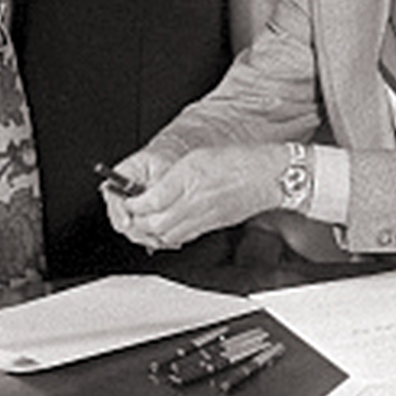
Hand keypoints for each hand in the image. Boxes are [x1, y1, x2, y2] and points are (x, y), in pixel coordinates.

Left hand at [112, 144, 285, 250]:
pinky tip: (166, 228)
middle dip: (137, 221)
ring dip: (151, 231)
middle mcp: (194, 201)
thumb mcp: (197, 157)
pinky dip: (169, 236)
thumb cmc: (239, 161)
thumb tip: (151, 190)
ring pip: (166, 235)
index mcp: (188, 179)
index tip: (126, 198)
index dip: (131, 203)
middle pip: (154, 223)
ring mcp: (204, 217)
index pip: (148, 200)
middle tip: (130, 213)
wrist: (269, 176)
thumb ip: (173, 176)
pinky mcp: (213, 226)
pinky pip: (183, 237)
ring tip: (145, 222)